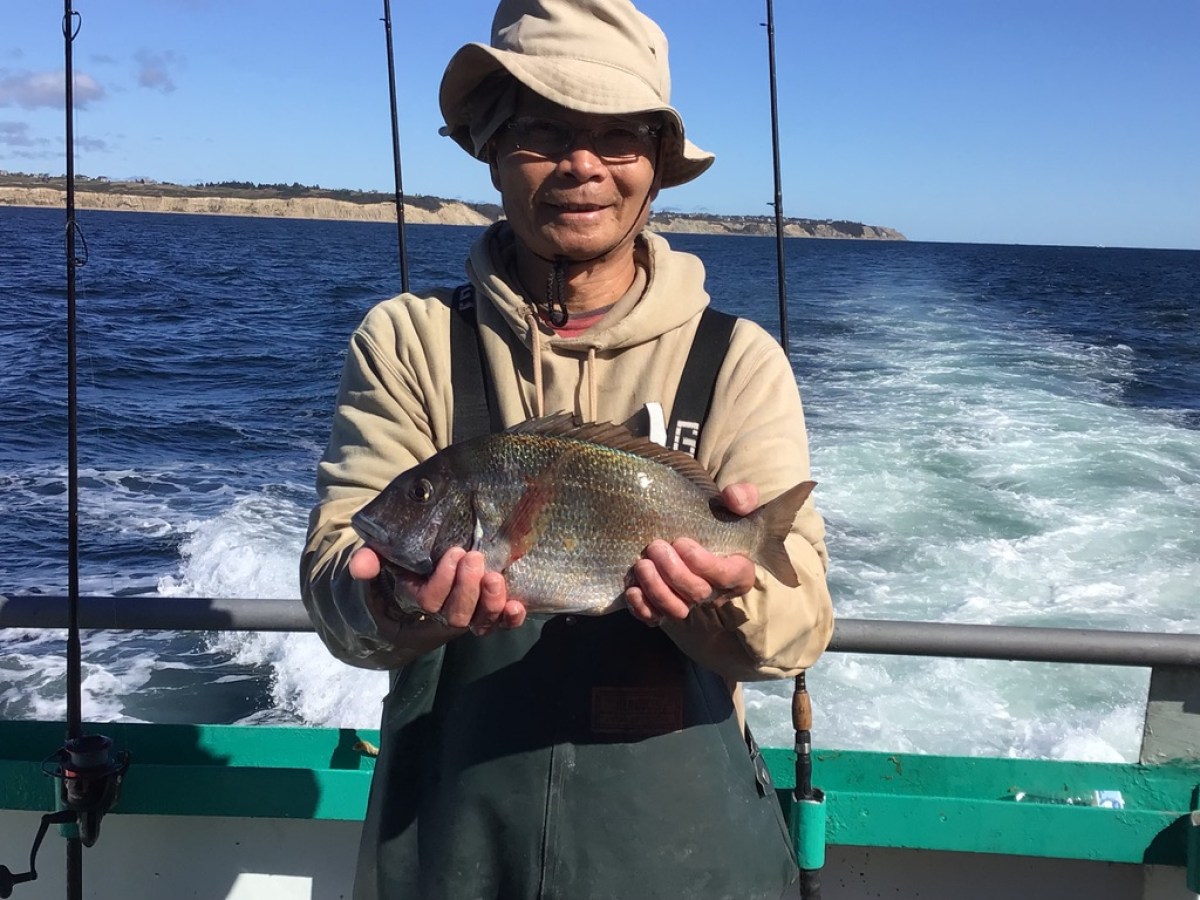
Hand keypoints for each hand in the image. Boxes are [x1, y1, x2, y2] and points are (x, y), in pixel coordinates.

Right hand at [349, 546, 525, 634]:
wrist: (426, 562)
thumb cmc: (406, 557)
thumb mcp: (384, 553)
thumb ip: (370, 558)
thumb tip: (360, 566)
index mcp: (417, 598)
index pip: (429, 600)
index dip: (443, 581)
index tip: (454, 552)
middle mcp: (443, 613)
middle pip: (455, 615)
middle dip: (467, 588)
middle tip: (474, 557)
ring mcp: (468, 614)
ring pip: (479, 622)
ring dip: (490, 602)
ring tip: (494, 577)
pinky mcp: (489, 612)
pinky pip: (500, 624)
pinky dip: (510, 618)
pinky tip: (518, 605)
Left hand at [624, 482, 759, 625]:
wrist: (693, 526)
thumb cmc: (716, 516)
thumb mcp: (736, 502)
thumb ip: (742, 497)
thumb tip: (733, 499)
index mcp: (737, 570)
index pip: (725, 577)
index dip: (703, 564)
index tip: (681, 542)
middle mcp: (714, 592)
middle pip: (697, 594)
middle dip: (674, 573)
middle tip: (655, 546)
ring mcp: (688, 602)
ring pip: (676, 610)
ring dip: (657, 590)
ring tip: (642, 564)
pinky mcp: (665, 607)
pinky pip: (654, 619)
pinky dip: (642, 609)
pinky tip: (632, 589)